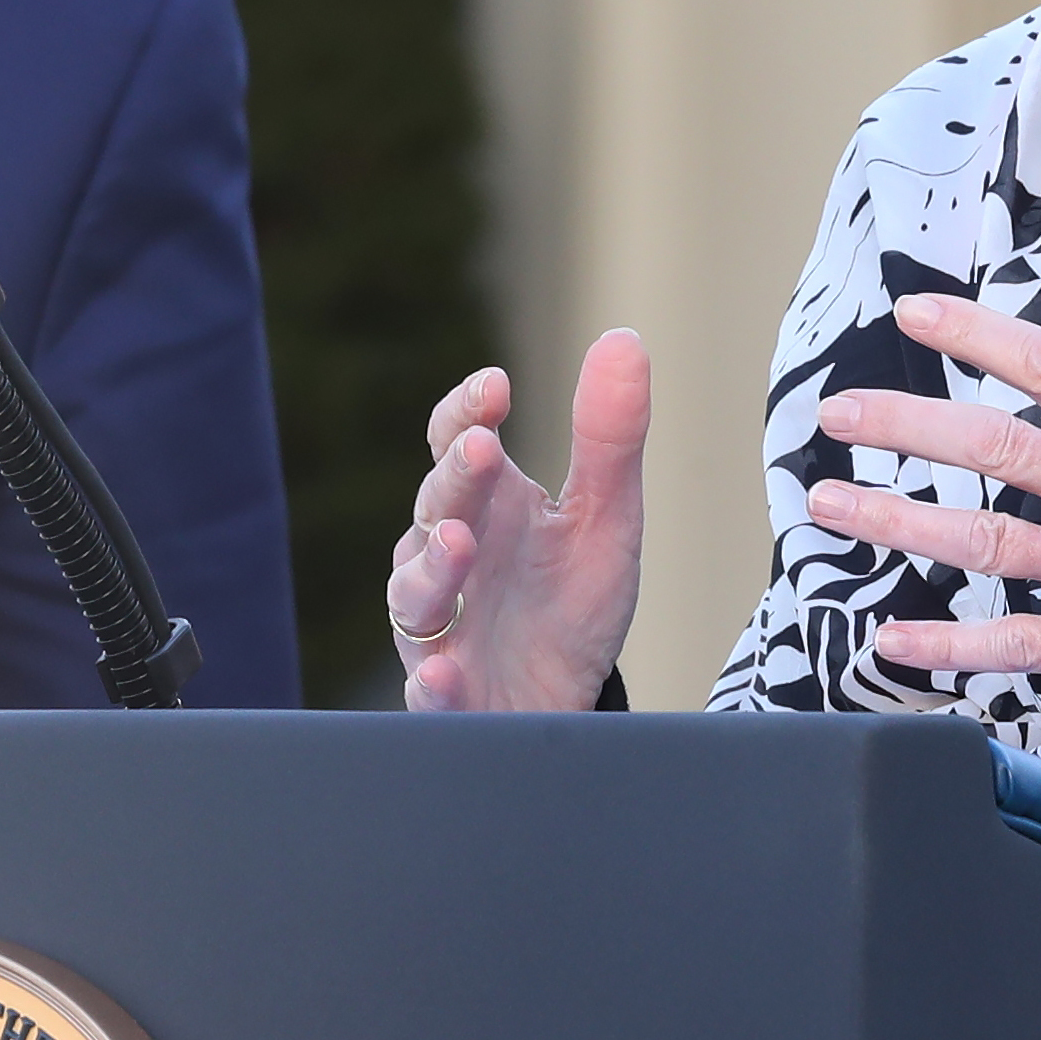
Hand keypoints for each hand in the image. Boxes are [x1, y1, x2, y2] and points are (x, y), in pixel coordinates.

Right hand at [387, 330, 649, 710]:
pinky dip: (432, 681)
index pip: (457, 441)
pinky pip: (427, 688)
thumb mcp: (606, 519)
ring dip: (432, 568)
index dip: (468, 410)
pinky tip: (444, 671)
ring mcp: (440, 625)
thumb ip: (609, 437)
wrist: (563, 701)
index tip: (497, 387)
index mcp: (487, 504)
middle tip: (480, 449)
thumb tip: (624, 338)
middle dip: (455, 479)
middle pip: (436, 505)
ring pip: (416, 592)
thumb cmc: (571, 604)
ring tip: (459, 547)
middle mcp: (450, 554)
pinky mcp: (444, 694)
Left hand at [802, 245, 1040, 731]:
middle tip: (835, 415)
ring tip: (825, 507)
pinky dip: (945, 645)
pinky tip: (887, 638)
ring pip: (981, 540)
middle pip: (992, 446)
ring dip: (894, 523)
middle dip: (902, 426)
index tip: (913, 313)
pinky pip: (1014, 643)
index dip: (974, 333)